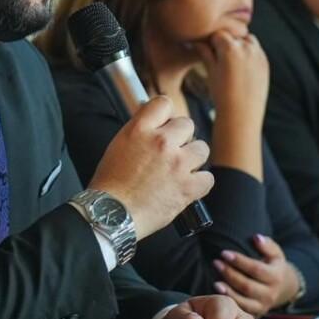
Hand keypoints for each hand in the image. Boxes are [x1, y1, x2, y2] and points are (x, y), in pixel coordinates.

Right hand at [89, 95, 213, 239]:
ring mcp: (177, 164)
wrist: (111, 215)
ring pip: (201, 148)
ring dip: (192, 158)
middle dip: (180, 137)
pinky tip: (186, 187)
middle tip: (171, 152)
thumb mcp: (118, 146)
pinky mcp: (188, 186)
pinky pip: (207, 177)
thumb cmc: (110, 185)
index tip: (165, 123)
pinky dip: (199, 183)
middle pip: (187, 124)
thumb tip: (155, 125)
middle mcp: (161, 142)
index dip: (165, 114)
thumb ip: (139, 132)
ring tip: (179, 170)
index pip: (164, 103)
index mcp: (140, 130)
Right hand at [193, 31, 267, 125]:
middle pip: (233, 35)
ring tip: (230, 61)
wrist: (242, 114)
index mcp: (230, 48)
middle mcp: (246, 47)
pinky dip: (248, 53)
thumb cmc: (221, 94)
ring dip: (238, 44)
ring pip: (246, 39)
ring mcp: (258, 54)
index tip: (206, 48)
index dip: (210, 41)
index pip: (217, 34)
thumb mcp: (211, 71)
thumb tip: (196, 41)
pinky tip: (240, 67)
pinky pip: (256, 50)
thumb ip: (205, 53)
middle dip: (225, 42)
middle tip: (217, 54)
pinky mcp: (265, 62)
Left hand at [211, 234, 300, 316]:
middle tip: (216, 263)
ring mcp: (263, 306)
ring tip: (215, 281)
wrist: (284, 288)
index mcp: (276, 277)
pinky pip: (241, 311)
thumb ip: (267, 245)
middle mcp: (270, 294)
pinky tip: (219, 294)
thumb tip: (256, 238)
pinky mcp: (256, 314)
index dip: (239, 261)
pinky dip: (230, 302)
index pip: (256, 269)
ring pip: (243, 301)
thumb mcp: (276, 254)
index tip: (224, 253)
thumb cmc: (274, 266)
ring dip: (227, 291)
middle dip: (230, 274)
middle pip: (247, 286)